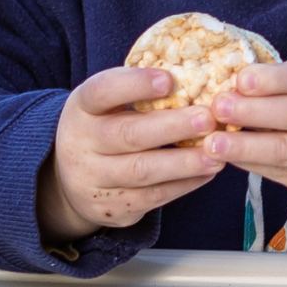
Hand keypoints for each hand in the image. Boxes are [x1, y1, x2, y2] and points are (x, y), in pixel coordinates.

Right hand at [39, 67, 221, 244]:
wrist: (71, 179)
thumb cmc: (104, 127)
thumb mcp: (107, 104)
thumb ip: (138, 93)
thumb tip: (194, 78)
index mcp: (81, 108)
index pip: (103, 91)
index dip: (135, 84)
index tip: (169, 79)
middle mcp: (79, 143)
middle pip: (128, 135)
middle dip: (172, 127)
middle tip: (208, 119)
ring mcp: (91, 180)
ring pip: (142, 171)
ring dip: (184, 162)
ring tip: (216, 153)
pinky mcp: (109, 208)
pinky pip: (152, 197)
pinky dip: (183, 184)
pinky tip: (206, 172)